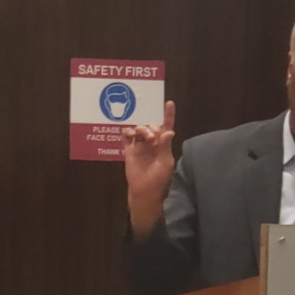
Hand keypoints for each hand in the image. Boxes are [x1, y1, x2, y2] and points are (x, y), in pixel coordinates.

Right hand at [122, 99, 177, 235]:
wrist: (144, 191)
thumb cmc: (158, 179)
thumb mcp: (165, 162)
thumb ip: (165, 146)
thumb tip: (168, 131)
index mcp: (163, 144)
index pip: (166, 126)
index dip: (168, 115)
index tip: (169, 103)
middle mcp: (152, 143)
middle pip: (150, 126)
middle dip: (151, 127)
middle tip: (152, 137)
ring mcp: (140, 146)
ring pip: (138, 129)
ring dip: (141, 129)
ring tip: (143, 137)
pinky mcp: (129, 150)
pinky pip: (126, 137)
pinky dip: (127, 132)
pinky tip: (129, 133)